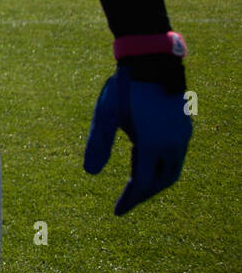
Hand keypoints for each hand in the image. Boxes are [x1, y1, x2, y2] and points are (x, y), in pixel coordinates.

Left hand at [84, 53, 191, 214]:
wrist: (152, 61)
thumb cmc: (126, 86)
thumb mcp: (106, 113)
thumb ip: (99, 143)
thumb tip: (89, 172)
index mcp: (154, 144)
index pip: (142, 183)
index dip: (130, 199)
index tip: (118, 211)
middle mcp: (173, 144)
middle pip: (161, 181)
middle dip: (143, 194)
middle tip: (126, 202)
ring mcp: (182, 136)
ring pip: (171, 170)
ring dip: (153, 181)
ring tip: (133, 186)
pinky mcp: (183, 128)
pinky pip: (174, 156)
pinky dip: (159, 166)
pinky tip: (141, 160)